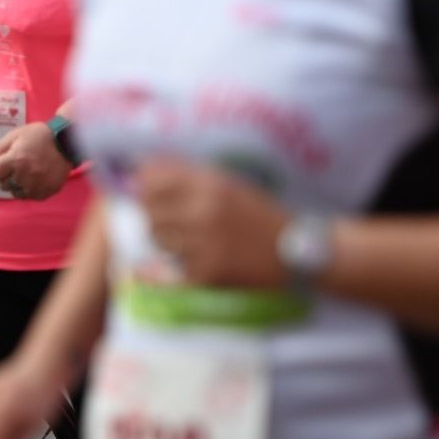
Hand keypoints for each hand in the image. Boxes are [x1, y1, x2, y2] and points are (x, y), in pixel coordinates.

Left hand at [0, 123, 71, 200]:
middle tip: (20, 163)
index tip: (7, 159)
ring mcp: (37, 186)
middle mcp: (25, 176)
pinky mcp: (46, 193)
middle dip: (7, 175)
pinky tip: (38, 177)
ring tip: (29, 171)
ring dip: (18, 184)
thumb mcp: (14, 137)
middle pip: (3, 184)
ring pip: (15, 193)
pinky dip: (31, 189)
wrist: (68, 141)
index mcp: (15, 160)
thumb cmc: (37, 135)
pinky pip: (30, 196)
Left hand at [136, 158, 289, 287]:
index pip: (153, 178)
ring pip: (157, 237)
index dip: (143, 183)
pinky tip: (176, 267)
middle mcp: (205, 211)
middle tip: (166, 217)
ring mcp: (205, 243)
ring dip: (163, 237)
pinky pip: (168, 270)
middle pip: (148, 208)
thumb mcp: (230, 184)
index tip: (143, 187)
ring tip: (184, 238)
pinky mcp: (208, 274)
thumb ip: (188, 174)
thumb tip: (141, 164)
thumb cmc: (259, 216)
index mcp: (212, 184)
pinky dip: (169, 269)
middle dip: (152, 211)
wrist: (298, 252)